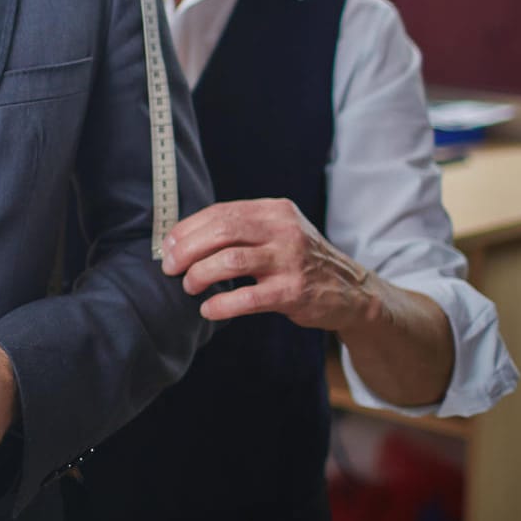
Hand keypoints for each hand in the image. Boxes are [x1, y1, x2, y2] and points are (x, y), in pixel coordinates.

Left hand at [161, 198, 374, 330]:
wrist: (352, 291)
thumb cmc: (301, 261)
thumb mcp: (278, 232)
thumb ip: (242, 230)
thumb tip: (182, 240)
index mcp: (275, 211)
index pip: (220, 213)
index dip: (188, 229)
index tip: (168, 246)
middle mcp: (283, 230)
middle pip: (221, 231)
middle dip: (187, 250)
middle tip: (170, 267)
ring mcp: (290, 260)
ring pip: (230, 260)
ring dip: (200, 274)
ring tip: (189, 286)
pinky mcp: (294, 292)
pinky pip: (248, 297)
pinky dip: (222, 304)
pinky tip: (209, 309)